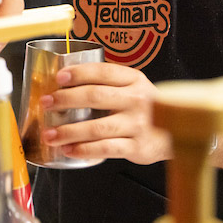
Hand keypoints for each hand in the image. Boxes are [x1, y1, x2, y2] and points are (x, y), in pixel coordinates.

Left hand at [40, 62, 169, 165]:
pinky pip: (106, 148)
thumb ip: (108, 83)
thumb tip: (63, 82)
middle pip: (95, 96)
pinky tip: (69, 150)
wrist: (177, 134)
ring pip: (97, 127)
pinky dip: (84, 150)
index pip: (103, 72)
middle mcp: (137, 100)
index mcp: (134, 80)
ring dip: (69, 130)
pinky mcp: (137, 147)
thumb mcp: (133, 88)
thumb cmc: (144, 108)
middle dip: (65, 99)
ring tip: (49, 134)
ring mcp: (137, 124)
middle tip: (45, 103)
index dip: (79, 73)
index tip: (59, 77)